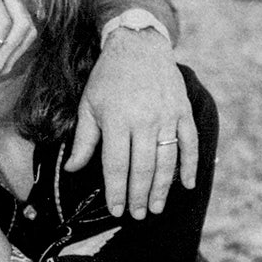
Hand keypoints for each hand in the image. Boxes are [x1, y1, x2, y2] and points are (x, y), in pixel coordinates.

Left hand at [64, 28, 196, 218]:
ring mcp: (166, 116)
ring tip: (155, 208)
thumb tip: (71, 169)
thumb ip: (83, 140)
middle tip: (136, 215)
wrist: (138, 45)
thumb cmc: (107, 78)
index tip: (116, 210)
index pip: (115, 165)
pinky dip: (189, 166)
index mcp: (116, 120)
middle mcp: (143, 120)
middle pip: (142, 168)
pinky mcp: (182, 111)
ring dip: (161, 188)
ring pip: (166, 161)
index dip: (116, 191)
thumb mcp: (88, 105)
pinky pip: (189, 144)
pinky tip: (185, 185)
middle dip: (138, 196)